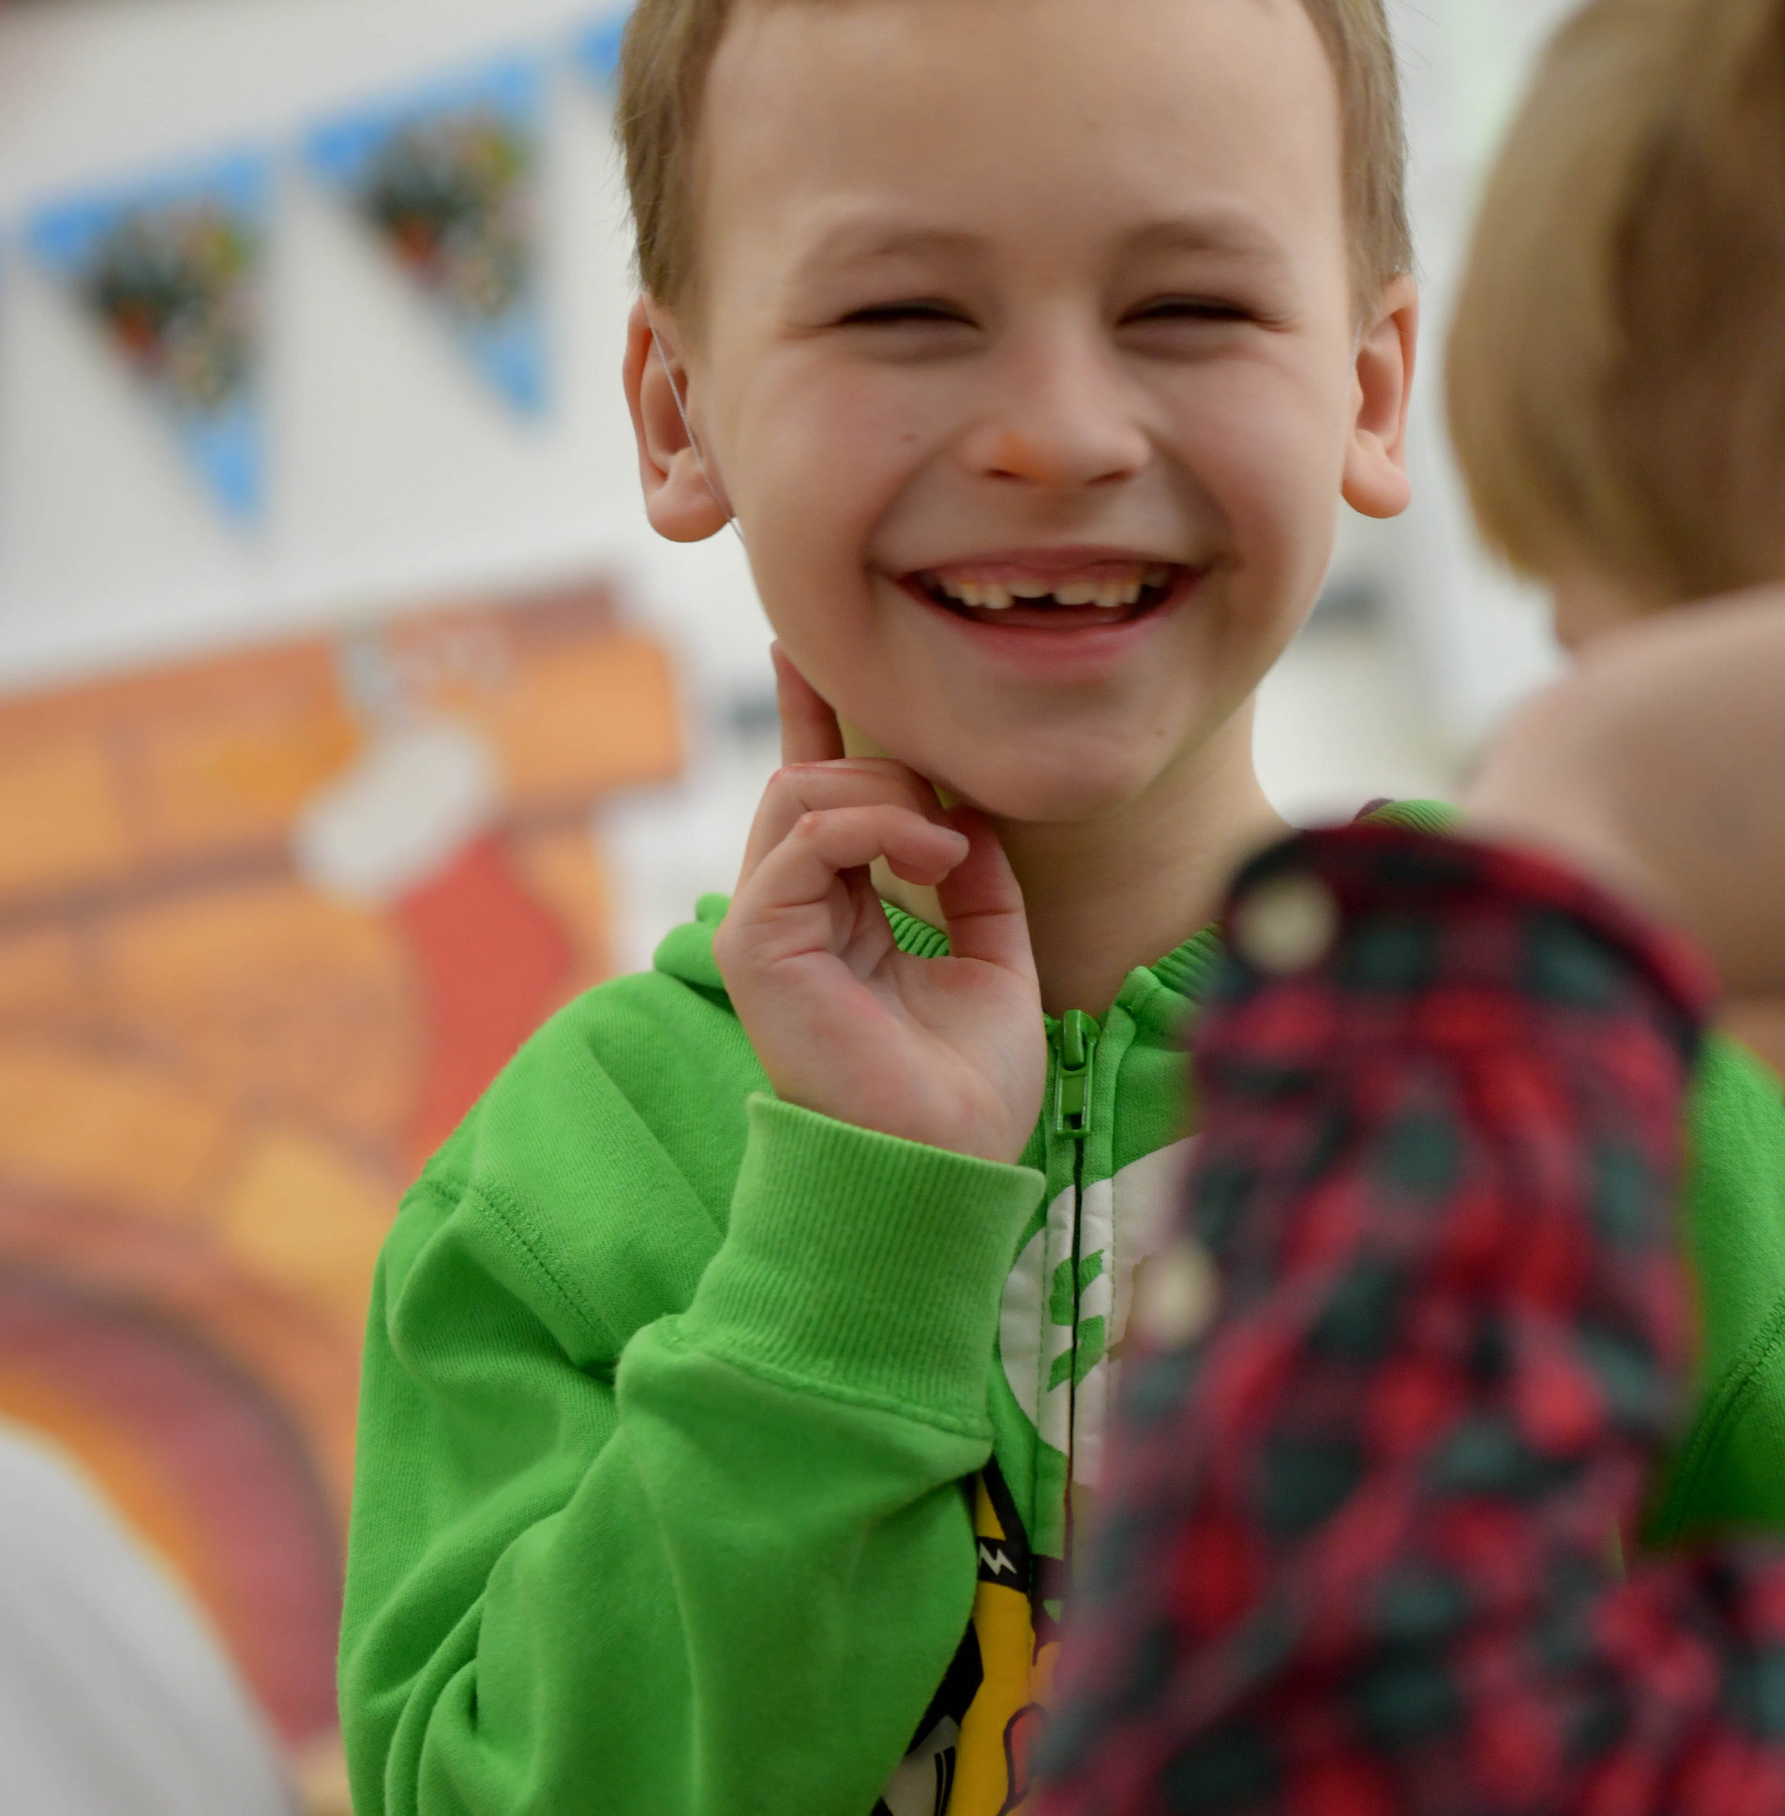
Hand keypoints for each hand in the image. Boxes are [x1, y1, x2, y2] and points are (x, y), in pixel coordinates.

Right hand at [714, 652, 1046, 1160]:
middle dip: (883, 757)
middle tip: (949, 819)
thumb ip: (978, 878)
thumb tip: (966, 809)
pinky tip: (932, 853)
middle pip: (805, 777)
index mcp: (840, 916)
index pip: (819, 797)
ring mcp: (767, 925)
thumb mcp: (995, 957)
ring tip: (944, 845)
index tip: (818, 651)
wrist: (948, 1164)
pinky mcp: (759, 942)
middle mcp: (794, 914)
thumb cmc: (967, 1088)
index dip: (819, 718)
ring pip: (801, 792)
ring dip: (888, 794)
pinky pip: (803, 836)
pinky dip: (875, 824)